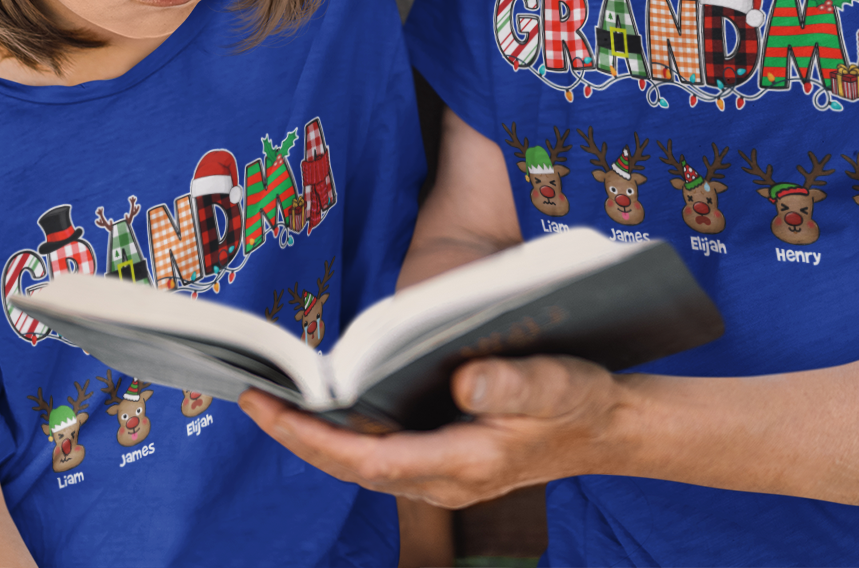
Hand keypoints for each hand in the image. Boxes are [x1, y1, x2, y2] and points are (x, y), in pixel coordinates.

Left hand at [239, 355, 623, 507]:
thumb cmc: (581, 402)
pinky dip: (344, 432)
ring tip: (272, 395)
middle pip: (351, 467)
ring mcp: (440, 473)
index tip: (272, 407)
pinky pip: (378, 452)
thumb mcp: (557, 384)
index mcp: (462, 464)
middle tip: (251, 394)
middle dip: (297, 435)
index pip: (369, 461)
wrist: (607, 429)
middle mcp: (442, 478)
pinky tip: (325, 402)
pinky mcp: (441, 459)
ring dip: (315, 435)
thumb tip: (462, 380)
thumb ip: (512, 384)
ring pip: (361, 462)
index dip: (314, 438)